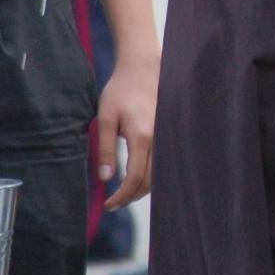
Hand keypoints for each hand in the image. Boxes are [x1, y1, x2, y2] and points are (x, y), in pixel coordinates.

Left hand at [95, 53, 158, 209]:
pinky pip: (163, 162)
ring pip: (159, 174)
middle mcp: (159, 139)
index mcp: (142, 137)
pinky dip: (152, 175)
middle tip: (113, 204)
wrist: (142, 68)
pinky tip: (138, 177)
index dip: (121, 197)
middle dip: (131, 197)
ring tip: (124, 193)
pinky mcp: (169, 133)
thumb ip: (105, 149)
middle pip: (149, 181)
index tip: (107, 205)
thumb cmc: (120, 91)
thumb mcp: (106, 118)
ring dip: (142, 188)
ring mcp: (167, 136)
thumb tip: (105, 179)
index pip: (134, 179)